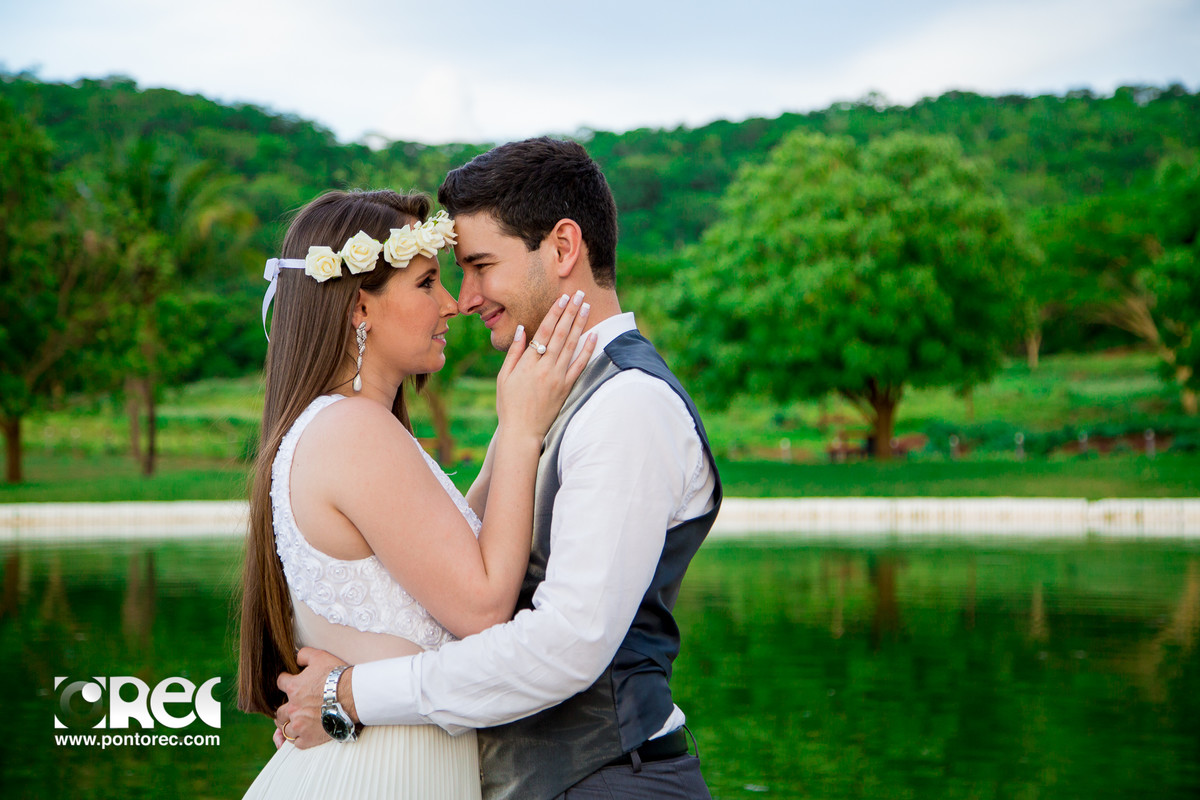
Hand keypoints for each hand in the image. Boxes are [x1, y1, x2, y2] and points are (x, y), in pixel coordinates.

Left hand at [274, 647, 349, 749]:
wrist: (354, 696)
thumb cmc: (338, 676)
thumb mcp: (320, 657)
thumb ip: (304, 655)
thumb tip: (296, 657)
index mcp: (293, 688)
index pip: (280, 683)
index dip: (286, 682)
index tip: (292, 684)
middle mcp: (292, 708)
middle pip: (279, 711)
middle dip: (285, 708)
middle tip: (293, 708)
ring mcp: (299, 725)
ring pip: (285, 728)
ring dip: (289, 724)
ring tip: (296, 722)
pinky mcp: (308, 738)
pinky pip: (296, 743)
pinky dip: (298, 739)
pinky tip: (303, 734)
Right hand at [495, 291, 596, 438]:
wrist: (522, 432)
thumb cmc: (509, 405)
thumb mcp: (504, 377)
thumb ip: (514, 352)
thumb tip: (521, 329)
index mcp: (528, 363)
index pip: (544, 332)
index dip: (554, 313)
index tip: (562, 298)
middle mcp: (545, 368)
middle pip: (561, 334)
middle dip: (570, 312)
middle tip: (579, 295)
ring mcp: (558, 378)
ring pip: (572, 346)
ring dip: (580, 324)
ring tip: (586, 307)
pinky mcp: (567, 388)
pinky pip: (580, 365)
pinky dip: (588, 350)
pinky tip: (594, 336)